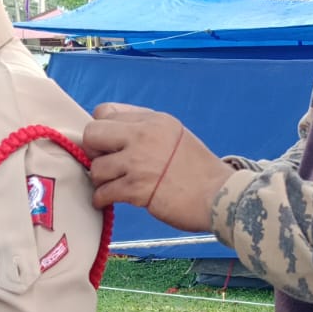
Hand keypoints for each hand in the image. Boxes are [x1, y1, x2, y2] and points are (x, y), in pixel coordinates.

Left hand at [82, 104, 230, 232]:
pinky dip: (102, 199)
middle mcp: (144, 136)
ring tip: (113, 185)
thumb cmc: (198, 170)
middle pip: (92, 133)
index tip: (108, 144)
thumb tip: (111, 131)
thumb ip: (145, 128)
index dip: (102, 129)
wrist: (219, 196)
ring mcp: (139, 163)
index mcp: (153, 120)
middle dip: (93, 150)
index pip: (105, 112)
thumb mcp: (175, 134)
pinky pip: (103, 192)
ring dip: (101, 180)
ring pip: (96, 167)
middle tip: (105, 163)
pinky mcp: (137, 189)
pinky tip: (109, 200)